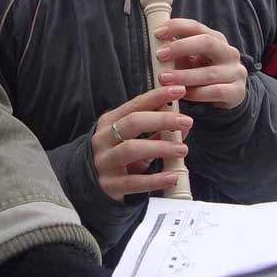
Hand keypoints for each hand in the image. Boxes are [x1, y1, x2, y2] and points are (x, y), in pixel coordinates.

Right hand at [92, 86, 191, 201]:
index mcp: (109, 122)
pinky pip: (135, 182)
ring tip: (182, 149)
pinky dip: (156, 179)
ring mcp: (105, 162)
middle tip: (185, 121)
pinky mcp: (110, 185)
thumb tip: (184, 124)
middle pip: (133, 122)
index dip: (158, 96)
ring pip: (133, 149)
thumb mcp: (132, 139)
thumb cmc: (117, 155)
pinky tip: (173, 177)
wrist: (90, 184)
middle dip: (162, 119)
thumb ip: (156, 131)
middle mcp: (103, 139)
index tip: (179, 90)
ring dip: (161, 147)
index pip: (135, 104)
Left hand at [154, 19, 246, 109]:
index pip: (196, 27)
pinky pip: (215, 92)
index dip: (176, 27)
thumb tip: (156, 43)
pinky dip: (196, 94)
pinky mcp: (237, 92)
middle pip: (207, 43)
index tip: (157, 33)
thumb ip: (176, 51)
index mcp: (216, 39)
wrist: (229, 94)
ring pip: (209, 73)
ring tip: (163, 79)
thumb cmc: (203, 72)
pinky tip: (182, 94)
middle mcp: (229, 52)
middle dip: (181, 47)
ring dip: (183, 76)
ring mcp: (235, 72)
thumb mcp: (191, 59)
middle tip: (159, 55)